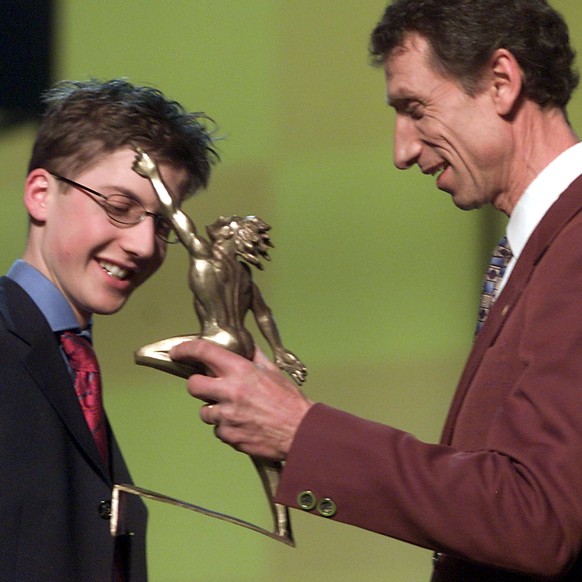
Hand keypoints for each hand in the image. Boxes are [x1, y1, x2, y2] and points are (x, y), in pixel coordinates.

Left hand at [169, 339, 312, 459]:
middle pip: (193, 386)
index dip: (186, 350)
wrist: (301, 432)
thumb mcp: (273, 371)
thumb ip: (254, 356)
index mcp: (241, 371)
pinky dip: (226, 427)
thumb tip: (244, 345)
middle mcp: (230, 392)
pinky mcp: (229, 436)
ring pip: (204, 411)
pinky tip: (243, 424)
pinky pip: (218, 430)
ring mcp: (227, 416)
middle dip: (199, 385)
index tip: (178, 352)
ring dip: (214, 410)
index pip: (204, 352)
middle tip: (211, 387)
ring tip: (235, 410)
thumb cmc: (289, 401)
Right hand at [274, 349, 306, 385]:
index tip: (300, 384)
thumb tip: (279, 372)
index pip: (293, 376)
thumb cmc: (277, 359)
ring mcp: (295, 363)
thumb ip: (279, 368)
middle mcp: (292, 367)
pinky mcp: (296, 359)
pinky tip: (305, 369)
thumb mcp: (277, 364)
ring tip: (305, 375)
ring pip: (300, 369)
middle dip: (301, 377)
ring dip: (303, 372)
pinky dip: (302, 366)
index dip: (297, 380)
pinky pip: (300, 363)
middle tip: (304, 381)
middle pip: (298, 374)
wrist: (279, 351)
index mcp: (288, 370)